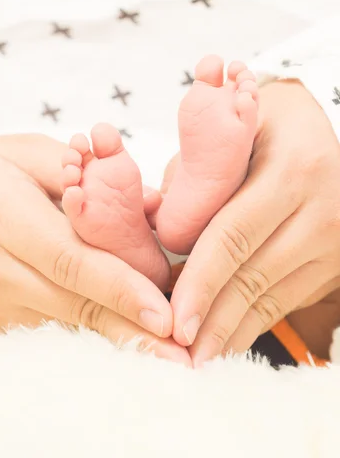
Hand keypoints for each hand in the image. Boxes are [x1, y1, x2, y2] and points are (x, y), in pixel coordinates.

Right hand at [0, 134, 190, 365]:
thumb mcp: (23, 152)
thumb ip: (83, 174)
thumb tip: (145, 202)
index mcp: (5, 218)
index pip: (71, 260)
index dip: (120, 289)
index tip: (163, 315)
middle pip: (74, 305)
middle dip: (131, 331)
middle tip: (180, 354)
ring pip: (65, 324)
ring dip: (116, 337)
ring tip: (165, 354)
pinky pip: (48, 327)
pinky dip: (87, 332)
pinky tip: (122, 338)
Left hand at [168, 80, 339, 365]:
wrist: (321, 128)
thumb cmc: (265, 124)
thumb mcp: (232, 132)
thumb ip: (195, 178)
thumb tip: (159, 236)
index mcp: (292, 169)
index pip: (235, 235)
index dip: (202, 281)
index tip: (174, 318)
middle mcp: (322, 208)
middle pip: (254, 274)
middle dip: (213, 318)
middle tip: (178, 351)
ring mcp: (335, 240)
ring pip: (273, 295)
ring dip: (232, 330)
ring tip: (197, 357)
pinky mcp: (336, 261)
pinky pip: (288, 298)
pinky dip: (254, 321)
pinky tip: (228, 340)